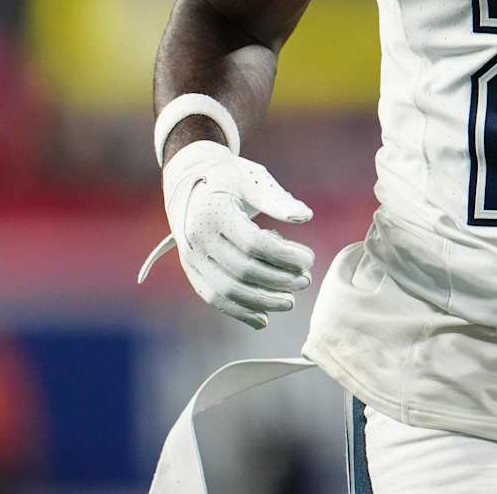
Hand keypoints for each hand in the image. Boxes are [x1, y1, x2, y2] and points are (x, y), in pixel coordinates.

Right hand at [154, 139, 314, 328]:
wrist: (189, 179)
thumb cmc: (228, 177)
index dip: (283, 256)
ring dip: (262, 301)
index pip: (252, 243)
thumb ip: (277, 199)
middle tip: (306, 280)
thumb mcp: (252, 178)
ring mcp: (191, 258)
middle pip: (242, 270)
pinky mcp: (192, 270)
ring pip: (227, 291)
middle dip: (279, 280)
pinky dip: (239, 312)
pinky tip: (264, 320)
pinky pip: (213, 298)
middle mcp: (197, 238)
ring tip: (290, 301)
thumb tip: (305, 216)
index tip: (308, 259)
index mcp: (213, 213)